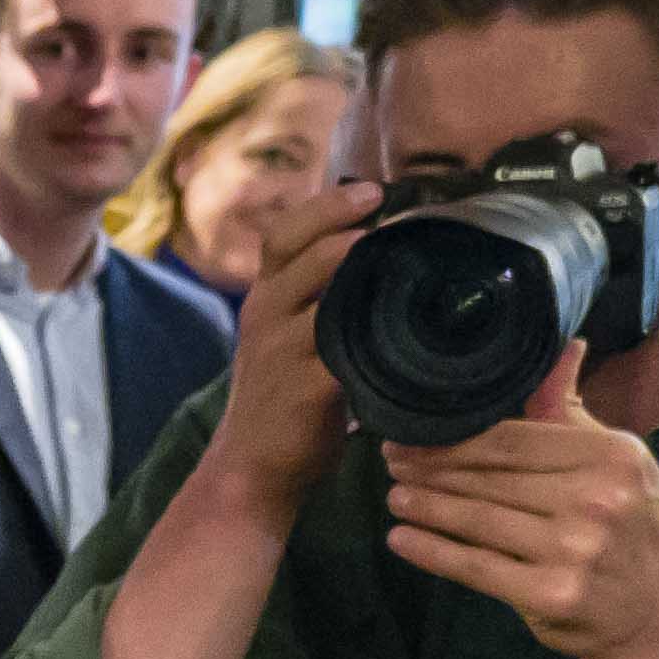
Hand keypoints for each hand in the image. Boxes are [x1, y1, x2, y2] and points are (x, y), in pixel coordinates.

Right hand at [195, 181, 372, 513]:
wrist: (252, 467)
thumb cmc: (283, 399)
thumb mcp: (286, 338)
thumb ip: (317, 301)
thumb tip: (378, 258)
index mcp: (264, 299)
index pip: (284, 234)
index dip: (325, 207)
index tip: (371, 190)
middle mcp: (265, 314)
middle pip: (297, 248)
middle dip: (341, 218)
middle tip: (387, 204)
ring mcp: (282, 350)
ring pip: (318, 290)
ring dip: (355, 263)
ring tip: (394, 247)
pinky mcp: (305, 387)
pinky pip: (341, 348)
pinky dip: (373, 329)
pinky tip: (405, 319)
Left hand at [380, 356, 658, 658]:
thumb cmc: (632, 532)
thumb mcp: (619, 465)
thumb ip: (573, 415)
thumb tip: (565, 347)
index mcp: (610, 456)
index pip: (515, 439)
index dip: (457, 438)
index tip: (415, 434)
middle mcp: (595, 499)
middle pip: (492, 477)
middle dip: (433, 469)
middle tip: (392, 462)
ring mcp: (574, 550)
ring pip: (479, 519)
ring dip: (427, 505)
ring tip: (394, 496)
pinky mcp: (551, 595)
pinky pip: (477, 567)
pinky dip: (433, 552)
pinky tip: (403, 538)